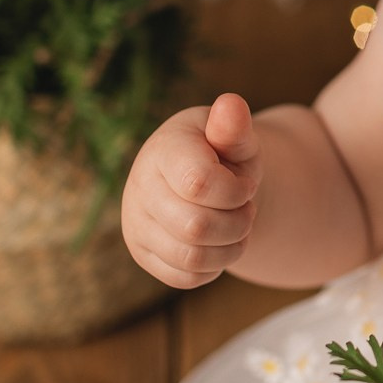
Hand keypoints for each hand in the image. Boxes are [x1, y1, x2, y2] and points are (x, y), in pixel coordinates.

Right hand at [121, 93, 262, 287]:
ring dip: (230, 248)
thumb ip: (235, 126)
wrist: (208, 181)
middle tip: (246, 210)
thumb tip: (231, 104)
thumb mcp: (236, 138)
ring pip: (191, 258)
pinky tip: (219, 244)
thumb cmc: (225, 154)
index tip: (245, 184)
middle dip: (237, 223)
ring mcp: (136, 223)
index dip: (236, 191)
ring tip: (238, 227)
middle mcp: (139, 186)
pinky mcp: (143, 254)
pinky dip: (214, 266)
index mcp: (163, 149)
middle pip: (196, 227)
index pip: (198, 184)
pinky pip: (186, 277)